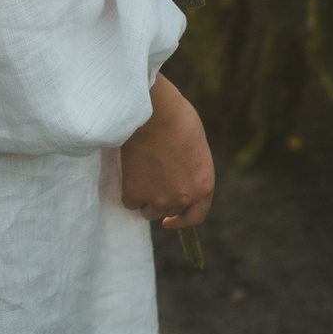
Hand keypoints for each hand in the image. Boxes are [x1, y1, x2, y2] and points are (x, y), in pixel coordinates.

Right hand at [119, 74, 214, 229]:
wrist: (154, 113)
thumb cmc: (177, 119)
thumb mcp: (197, 147)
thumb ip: (191, 169)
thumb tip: (177, 176)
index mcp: (204, 185)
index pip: (195, 216)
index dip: (182, 220)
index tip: (169, 220)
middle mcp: (183, 197)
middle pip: (169, 211)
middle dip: (162, 201)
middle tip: (152, 183)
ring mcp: (158, 198)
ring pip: (148, 211)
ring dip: (145, 199)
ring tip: (140, 176)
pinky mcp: (135, 193)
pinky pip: (130, 202)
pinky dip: (128, 191)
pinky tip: (129, 173)